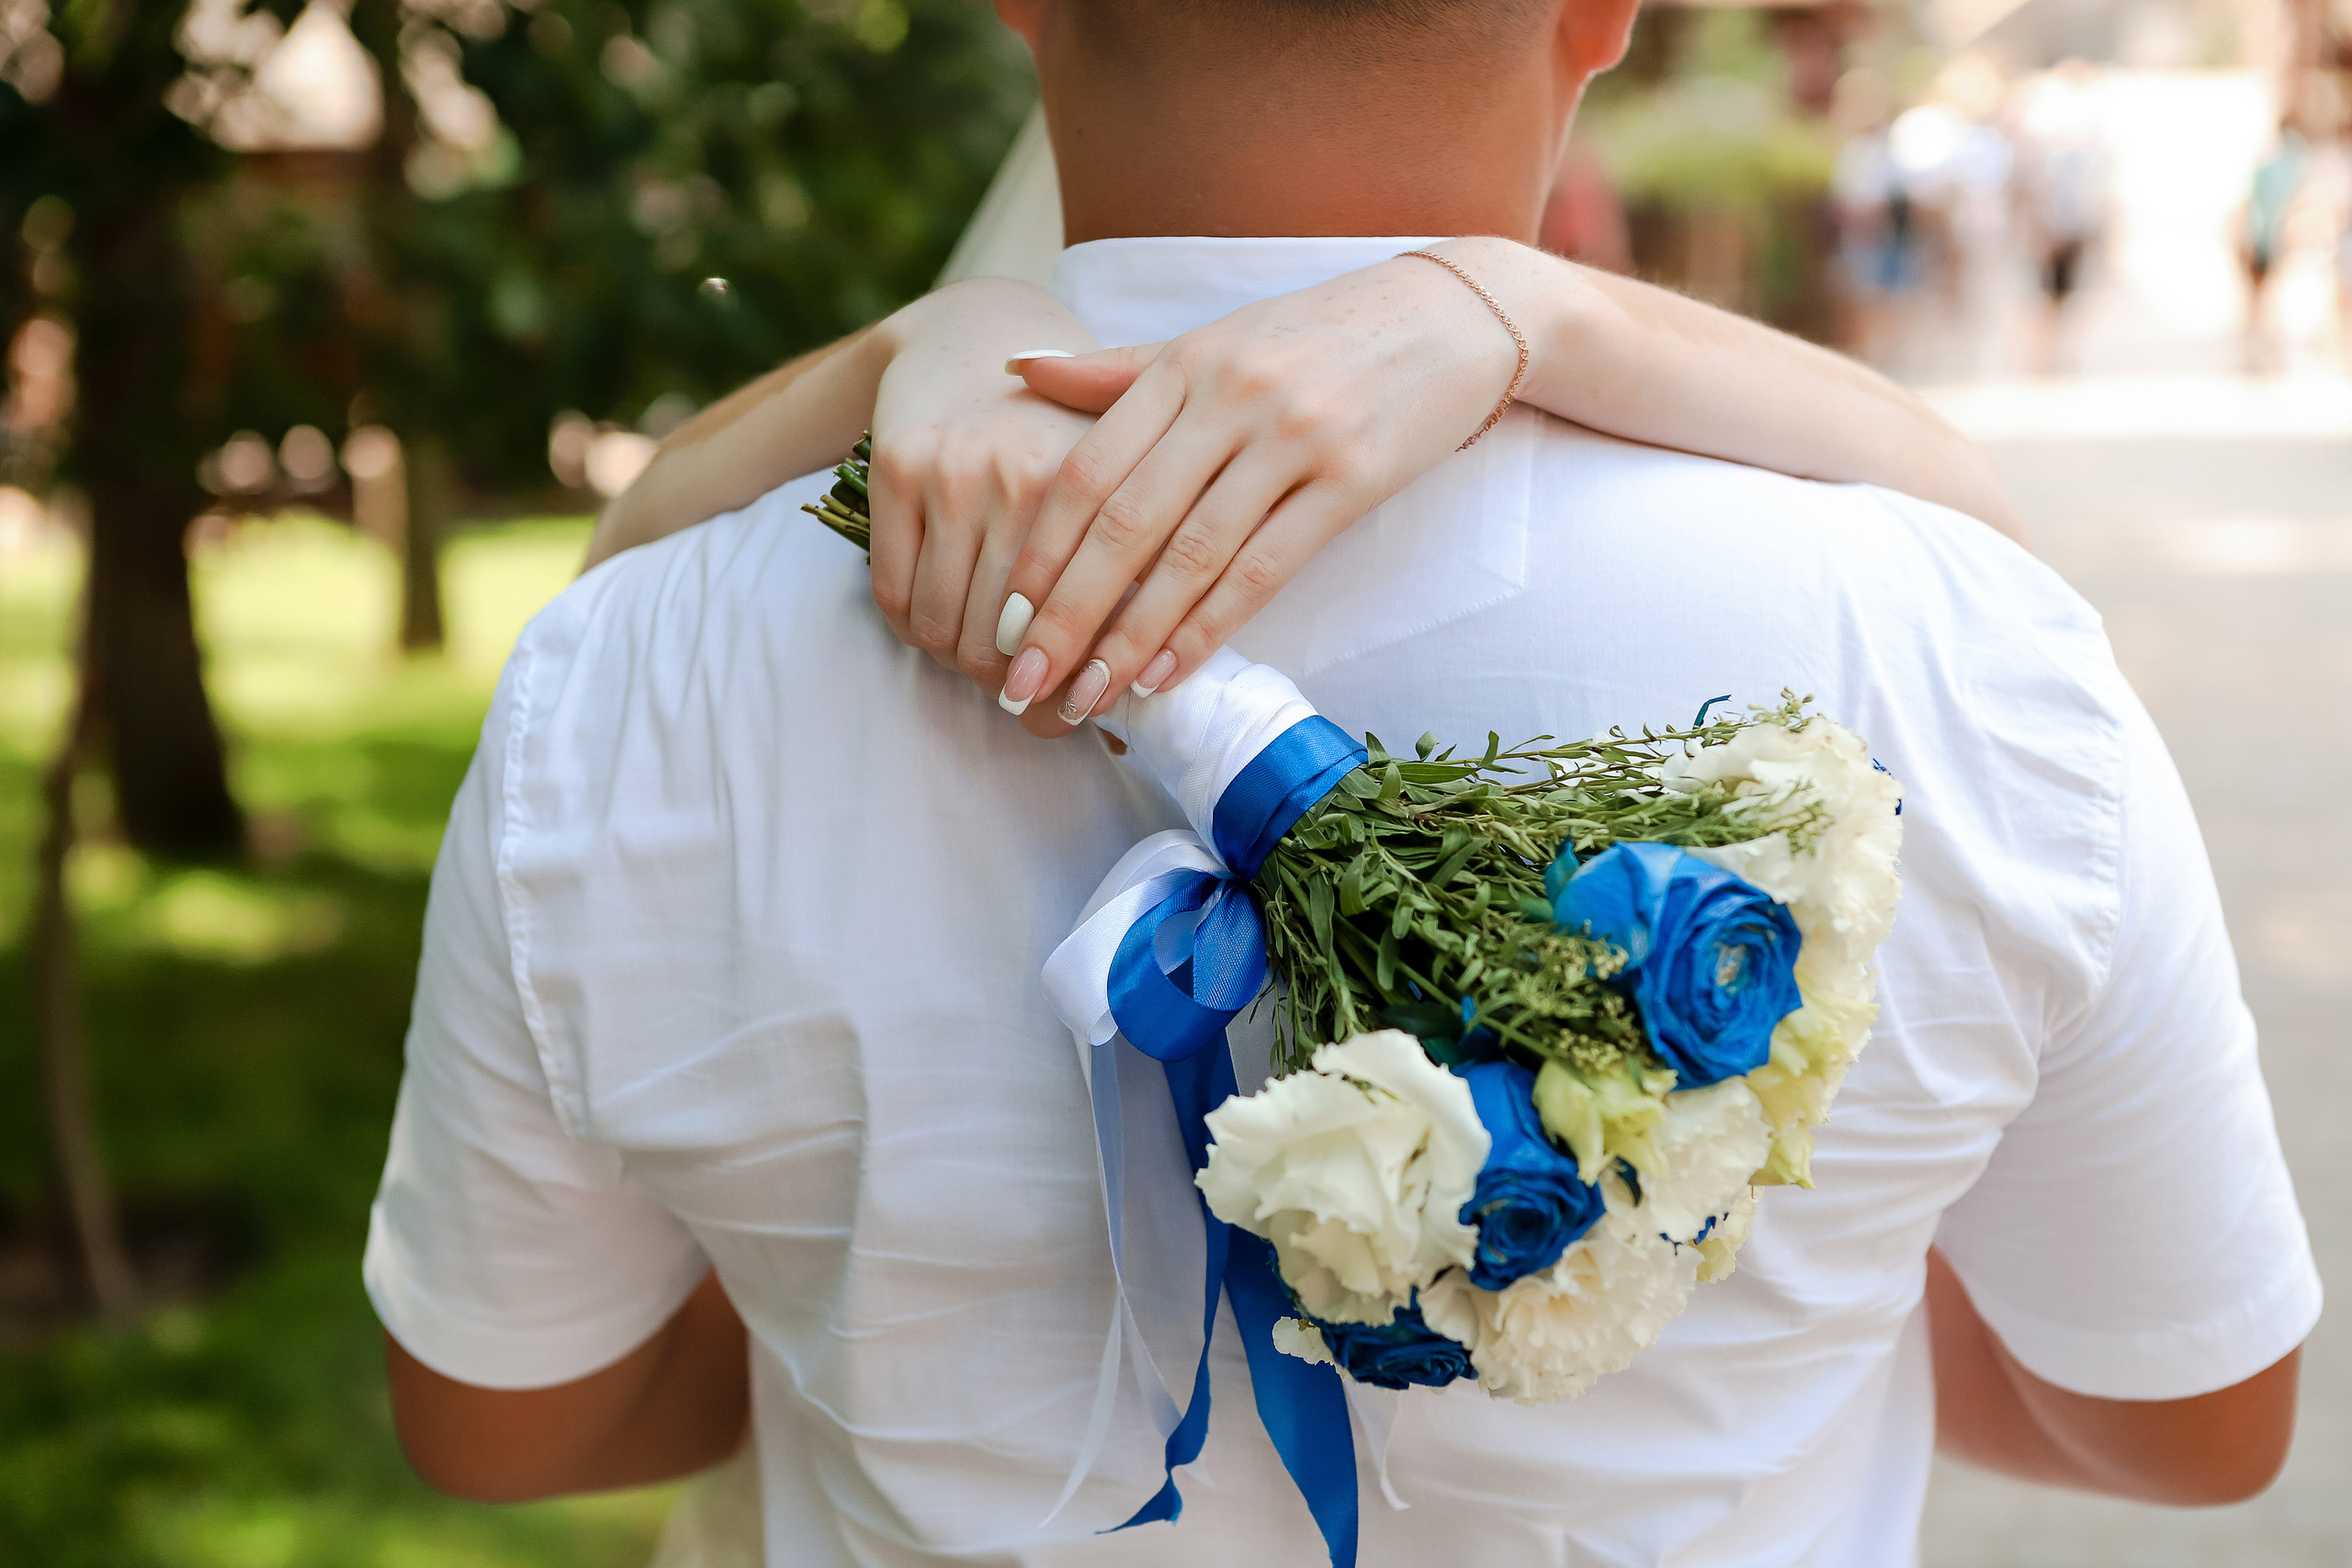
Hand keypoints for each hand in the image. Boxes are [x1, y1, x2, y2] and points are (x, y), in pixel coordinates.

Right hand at [862, 279, 1110, 686]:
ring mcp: (956, 472)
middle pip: (1008, 641)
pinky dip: (914, 630)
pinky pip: (895, 595)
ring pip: (946, 627)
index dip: (1074, 684)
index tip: (1073, 713)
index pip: (1083, 626)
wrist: (971, 336)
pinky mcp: (898, 469)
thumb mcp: (1116, 477)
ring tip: (980, 658)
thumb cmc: (1056, 430)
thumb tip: (1133, 694)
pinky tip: (937, 623)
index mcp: (1099, 486)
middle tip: (1019, 693)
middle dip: (1013, 685)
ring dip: (959, 662)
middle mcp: (1027, 477)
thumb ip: (1137, 570)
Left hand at [990, 242, 1527, 736]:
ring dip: (1131, 640)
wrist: (1451, 314)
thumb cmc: (1317, 336)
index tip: (1003, 623)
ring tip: (1088, 700)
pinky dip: (1209, 629)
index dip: (1038, 555)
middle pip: (1124, 526)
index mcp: (1181, 364)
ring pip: (1190, 558)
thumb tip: (1016, 373)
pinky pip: (1264, 569)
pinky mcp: (1351, 478)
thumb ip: (1115, 372)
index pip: (1086, 472)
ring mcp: (1291, 438)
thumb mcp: (1212, 340)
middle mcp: (1228, 398)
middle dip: (1066, 616)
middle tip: (1023, 684)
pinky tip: (1168, 674)